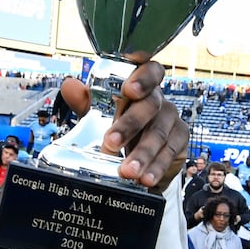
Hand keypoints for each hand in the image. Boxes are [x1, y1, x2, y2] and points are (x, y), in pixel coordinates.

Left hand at [61, 61, 188, 189]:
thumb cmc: (120, 127)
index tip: (129, 89)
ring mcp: (171, 119)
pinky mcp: (180, 140)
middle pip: (150, 105)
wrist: (142, 157)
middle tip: (111, 141)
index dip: (142, 77)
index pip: (149, 70)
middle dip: (130, 124)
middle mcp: (158, 99)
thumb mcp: (99, 115)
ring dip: (142, 154)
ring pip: (158, 133)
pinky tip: (145, 178)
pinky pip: (169, 153)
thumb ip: (86, 101)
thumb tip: (69, 87)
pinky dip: (156, 167)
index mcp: (140, 85)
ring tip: (127, 170)